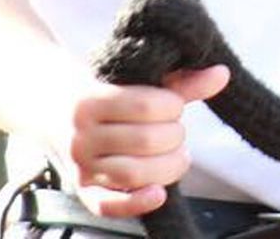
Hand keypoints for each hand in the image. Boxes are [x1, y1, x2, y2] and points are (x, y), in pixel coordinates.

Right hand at [63, 65, 229, 217]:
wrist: (57, 106)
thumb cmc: (112, 89)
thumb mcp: (142, 79)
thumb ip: (183, 81)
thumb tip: (222, 74)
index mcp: (92, 99)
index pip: (145, 105)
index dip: (173, 106)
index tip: (175, 104)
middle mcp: (81, 135)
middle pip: (145, 141)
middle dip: (175, 136)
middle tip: (178, 131)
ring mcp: (80, 165)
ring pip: (132, 174)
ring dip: (167, 167)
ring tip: (178, 155)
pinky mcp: (83, 189)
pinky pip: (107, 205)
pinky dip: (136, 204)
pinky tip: (160, 194)